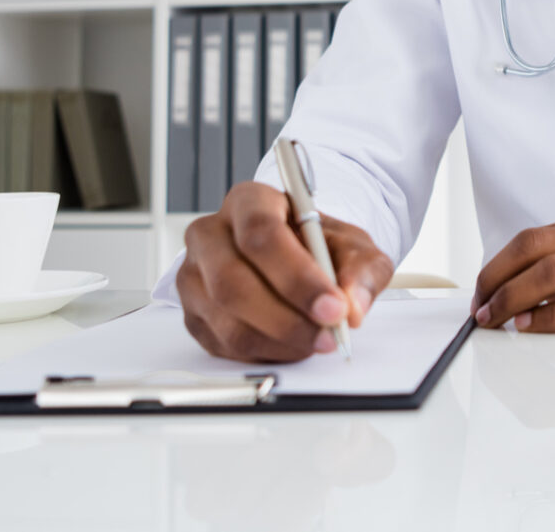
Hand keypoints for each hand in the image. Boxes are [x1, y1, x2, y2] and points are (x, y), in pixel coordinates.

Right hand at [177, 181, 394, 361]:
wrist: (298, 256)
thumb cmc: (318, 245)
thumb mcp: (353, 246)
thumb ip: (361, 269)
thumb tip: (353, 306)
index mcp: (249, 201)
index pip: (261, 233)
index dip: (297, 276)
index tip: (333, 306)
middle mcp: (210, 235)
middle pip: (233, 283)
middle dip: (288, 319)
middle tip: (329, 333)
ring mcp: (194, 276)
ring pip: (228, 322)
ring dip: (281, 341)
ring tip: (317, 340)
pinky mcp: (193, 314)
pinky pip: (225, 345)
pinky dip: (266, 353)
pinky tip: (293, 343)